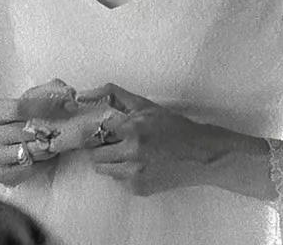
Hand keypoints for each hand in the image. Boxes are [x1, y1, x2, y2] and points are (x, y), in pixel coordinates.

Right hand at [0, 80, 78, 186]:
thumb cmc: (14, 120)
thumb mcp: (25, 101)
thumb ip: (45, 92)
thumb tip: (68, 92)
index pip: (21, 108)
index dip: (47, 105)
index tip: (67, 104)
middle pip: (28, 131)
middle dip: (51, 128)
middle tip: (66, 126)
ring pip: (32, 151)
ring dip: (50, 145)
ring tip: (56, 139)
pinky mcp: (1, 174)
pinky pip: (32, 168)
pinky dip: (45, 161)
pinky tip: (48, 154)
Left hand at [77, 82, 226, 196]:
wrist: (200, 154)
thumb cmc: (172, 126)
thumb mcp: (145, 105)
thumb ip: (113, 95)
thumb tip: (82, 95)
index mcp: (133, 128)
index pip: (95, 130)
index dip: (98, 130)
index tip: (102, 130)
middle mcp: (132, 152)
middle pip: (94, 153)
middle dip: (101, 147)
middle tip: (115, 143)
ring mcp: (134, 173)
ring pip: (103, 169)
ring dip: (110, 161)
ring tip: (129, 154)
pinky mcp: (138, 188)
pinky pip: (117, 180)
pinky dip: (124, 173)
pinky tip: (141, 165)